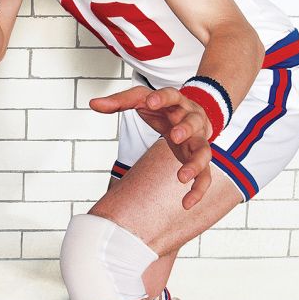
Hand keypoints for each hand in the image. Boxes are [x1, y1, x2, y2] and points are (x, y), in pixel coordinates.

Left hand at [89, 86, 212, 208]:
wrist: (188, 114)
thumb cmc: (163, 107)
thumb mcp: (141, 99)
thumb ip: (119, 102)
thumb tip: (93, 104)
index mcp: (176, 103)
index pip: (171, 95)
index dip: (162, 98)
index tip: (150, 102)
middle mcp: (191, 120)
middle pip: (193, 122)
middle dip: (185, 129)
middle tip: (175, 136)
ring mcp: (198, 140)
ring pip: (203, 151)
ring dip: (195, 163)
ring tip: (182, 177)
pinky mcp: (199, 158)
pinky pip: (205, 176)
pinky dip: (198, 190)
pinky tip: (186, 203)